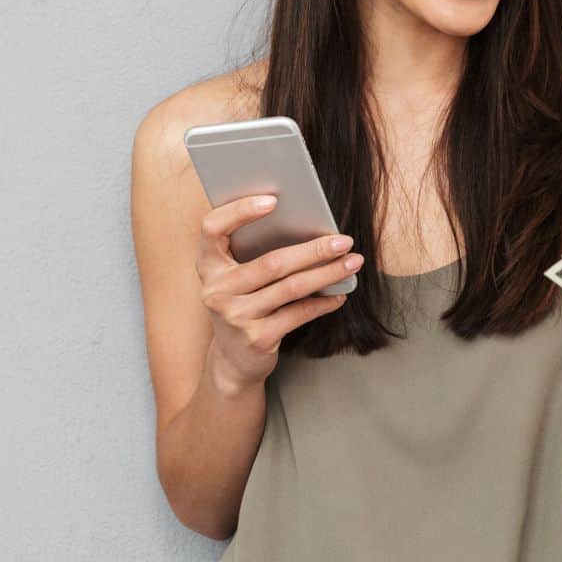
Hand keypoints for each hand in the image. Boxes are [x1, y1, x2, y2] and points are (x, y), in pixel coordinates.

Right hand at [196, 194, 362, 389]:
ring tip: (353, 262)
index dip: (239, 211)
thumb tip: (309, 226)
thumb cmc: (243, 305)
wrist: (233, 361)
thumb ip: (254, 253)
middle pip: (272, 262)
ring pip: (291, 287)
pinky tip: (340, 294)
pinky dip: (323, 303)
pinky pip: (298, 314)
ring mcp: (235, 316)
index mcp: (208, 265)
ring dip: (327, 274)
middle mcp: (216, 290)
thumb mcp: (238, 278)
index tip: (274, 200)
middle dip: (314, 250)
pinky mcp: (256, 339)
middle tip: (344, 240)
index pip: (212, 228)